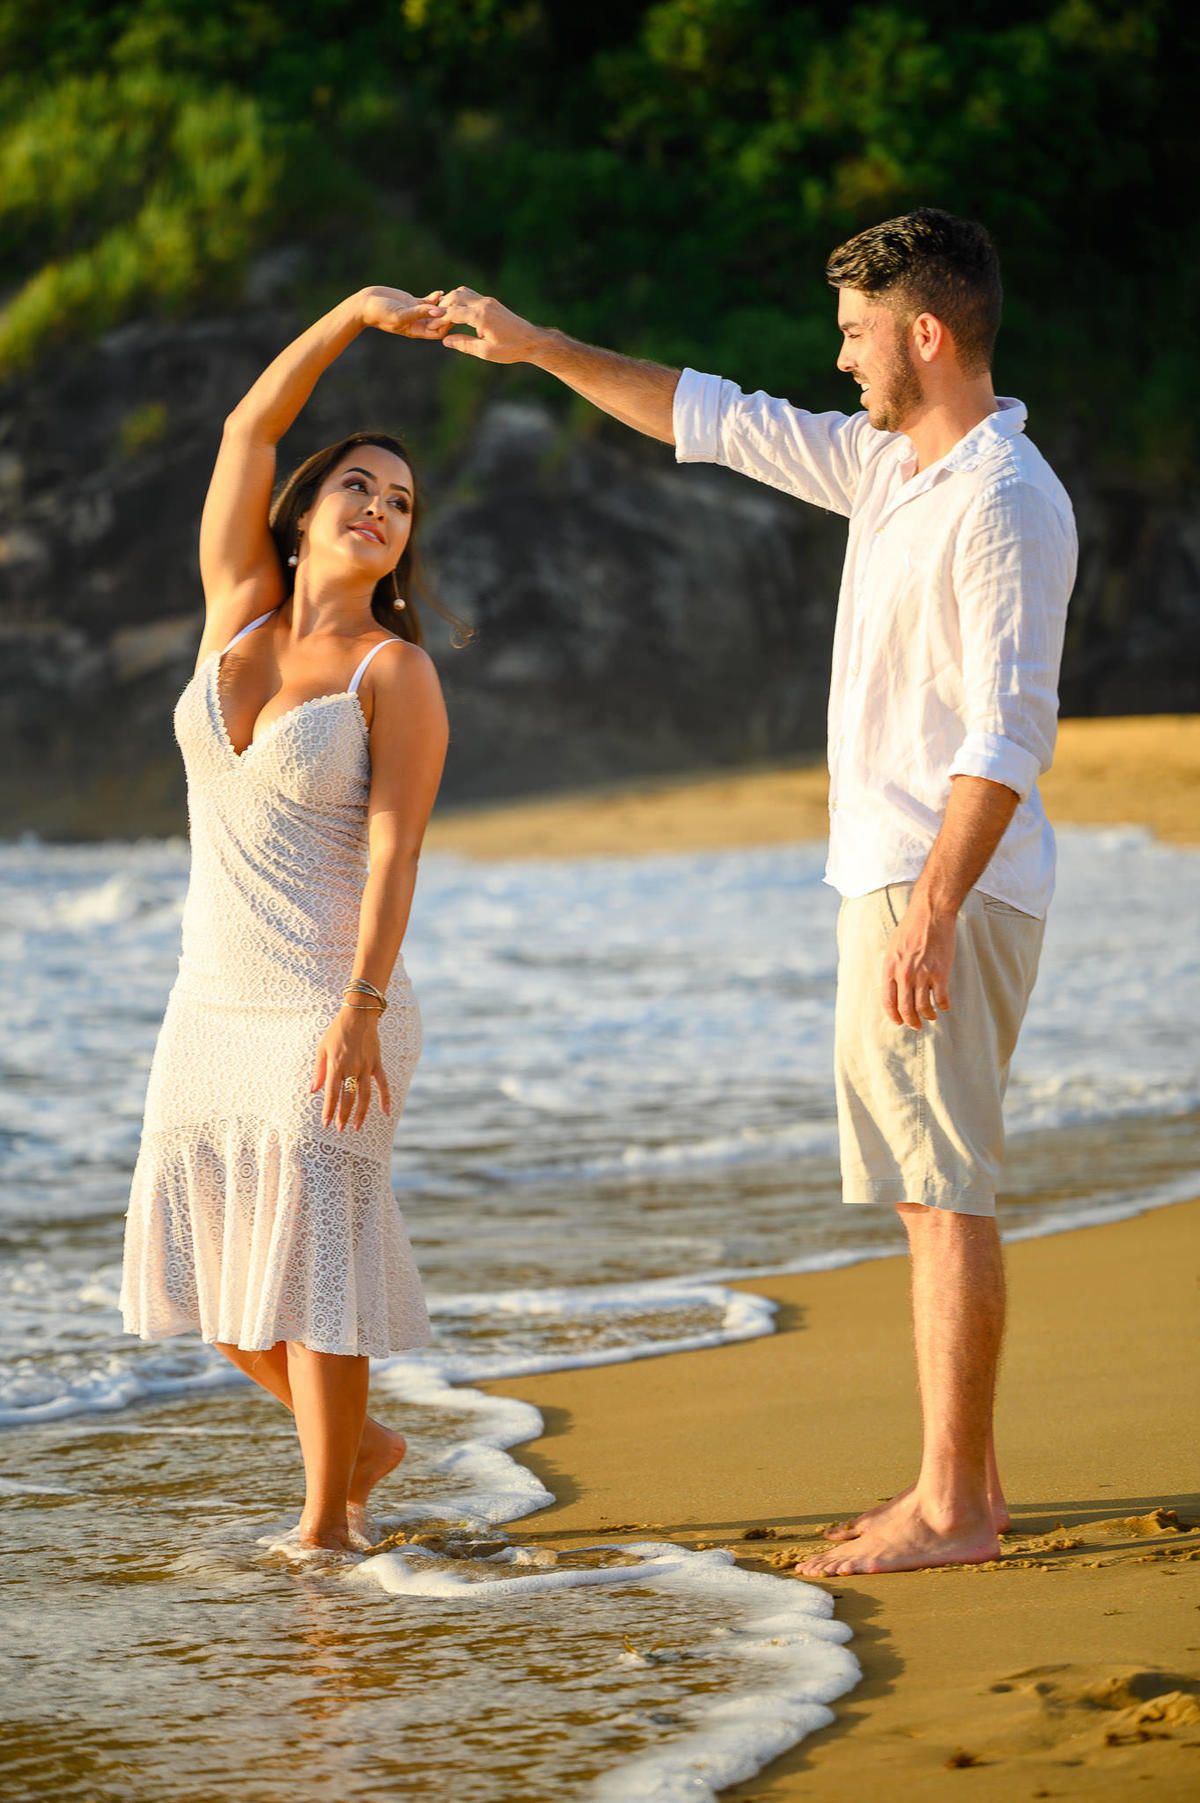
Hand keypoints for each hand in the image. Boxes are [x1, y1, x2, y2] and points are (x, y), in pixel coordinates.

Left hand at [310, 1009, 391, 1131]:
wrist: (359, 1015)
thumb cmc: (337, 1031)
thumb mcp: (322, 1048)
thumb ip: (319, 1071)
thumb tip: (313, 1090)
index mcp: (336, 1065)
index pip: (332, 1093)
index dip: (329, 1110)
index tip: (326, 1123)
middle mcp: (352, 1068)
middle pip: (348, 1097)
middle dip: (343, 1115)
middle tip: (340, 1128)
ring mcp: (366, 1067)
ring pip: (364, 1095)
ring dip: (361, 1112)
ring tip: (357, 1126)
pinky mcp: (376, 1063)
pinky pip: (382, 1084)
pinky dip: (385, 1098)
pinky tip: (386, 1112)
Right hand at [358, 286, 447, 340]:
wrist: (366, 303)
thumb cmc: (380, 313)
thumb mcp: (401, 314)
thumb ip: (420, 313)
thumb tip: (439, 311)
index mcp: (416, 331)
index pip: (438, 332)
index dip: (447, 325)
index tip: (453, 315)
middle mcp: (418, 323)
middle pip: (439, 321)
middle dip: (448, 314)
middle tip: (457, 305)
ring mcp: (416, 312)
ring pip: (435, 309)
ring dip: (443, 304)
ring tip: (451, 298)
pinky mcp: (412, 301)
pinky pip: (428, 300)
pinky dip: (435, 297)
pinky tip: (440, 292)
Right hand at [437, 287, 541, 362]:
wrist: (531, 340)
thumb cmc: (510, 349)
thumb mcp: (486, 352)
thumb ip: (464, 344)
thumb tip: (446, 340)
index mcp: (481, 316)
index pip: (453, 313)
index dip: (439, 319)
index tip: (431, 327)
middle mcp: (484, 304)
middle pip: (455, 297)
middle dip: (442, 307)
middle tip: (434, 320)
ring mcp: (488, 301)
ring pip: (462, 292)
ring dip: (450, 301)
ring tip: (443, 316)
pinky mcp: (491, 302)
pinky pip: (470, 295)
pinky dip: (460, 300)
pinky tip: (457, 311)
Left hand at [882, 893, 955, 1029]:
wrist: (930, 915)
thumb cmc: (910, 928)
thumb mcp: (892, 948)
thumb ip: (893, 968)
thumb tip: (894, 985)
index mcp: (890, 968)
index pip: (888, 1001)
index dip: (894, 1015)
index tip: (899, 1021)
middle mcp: (904, 975)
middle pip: (905, 1008)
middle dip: (911, 1021)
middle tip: (916, 1025)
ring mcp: (922, 975)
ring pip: (923, 1007)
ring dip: (928, 1016)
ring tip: (931, 1016)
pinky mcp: (940, 973)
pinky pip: (941, 998)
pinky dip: (943, 1005)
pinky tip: (944, 1005)